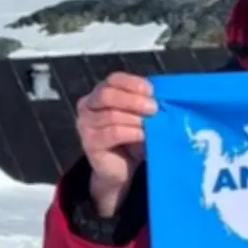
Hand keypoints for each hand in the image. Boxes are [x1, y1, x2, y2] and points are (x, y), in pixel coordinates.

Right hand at [75, 72, 156, 215]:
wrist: (122, 167)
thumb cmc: (133, 137)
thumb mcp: (141, 116)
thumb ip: (146, 103)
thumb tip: (162, 96)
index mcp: (101, 92)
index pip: (114, 79)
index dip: (133, 83)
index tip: (152, 91)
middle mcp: (88, 105)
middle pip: (107, 94)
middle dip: (133, 100)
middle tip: (153, 108)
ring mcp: (85, 124)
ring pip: (111, 115)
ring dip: (135, 118)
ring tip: (150, 124)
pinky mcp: (89, 142)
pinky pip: (112, 133)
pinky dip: (131, 132)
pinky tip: (143, 135)